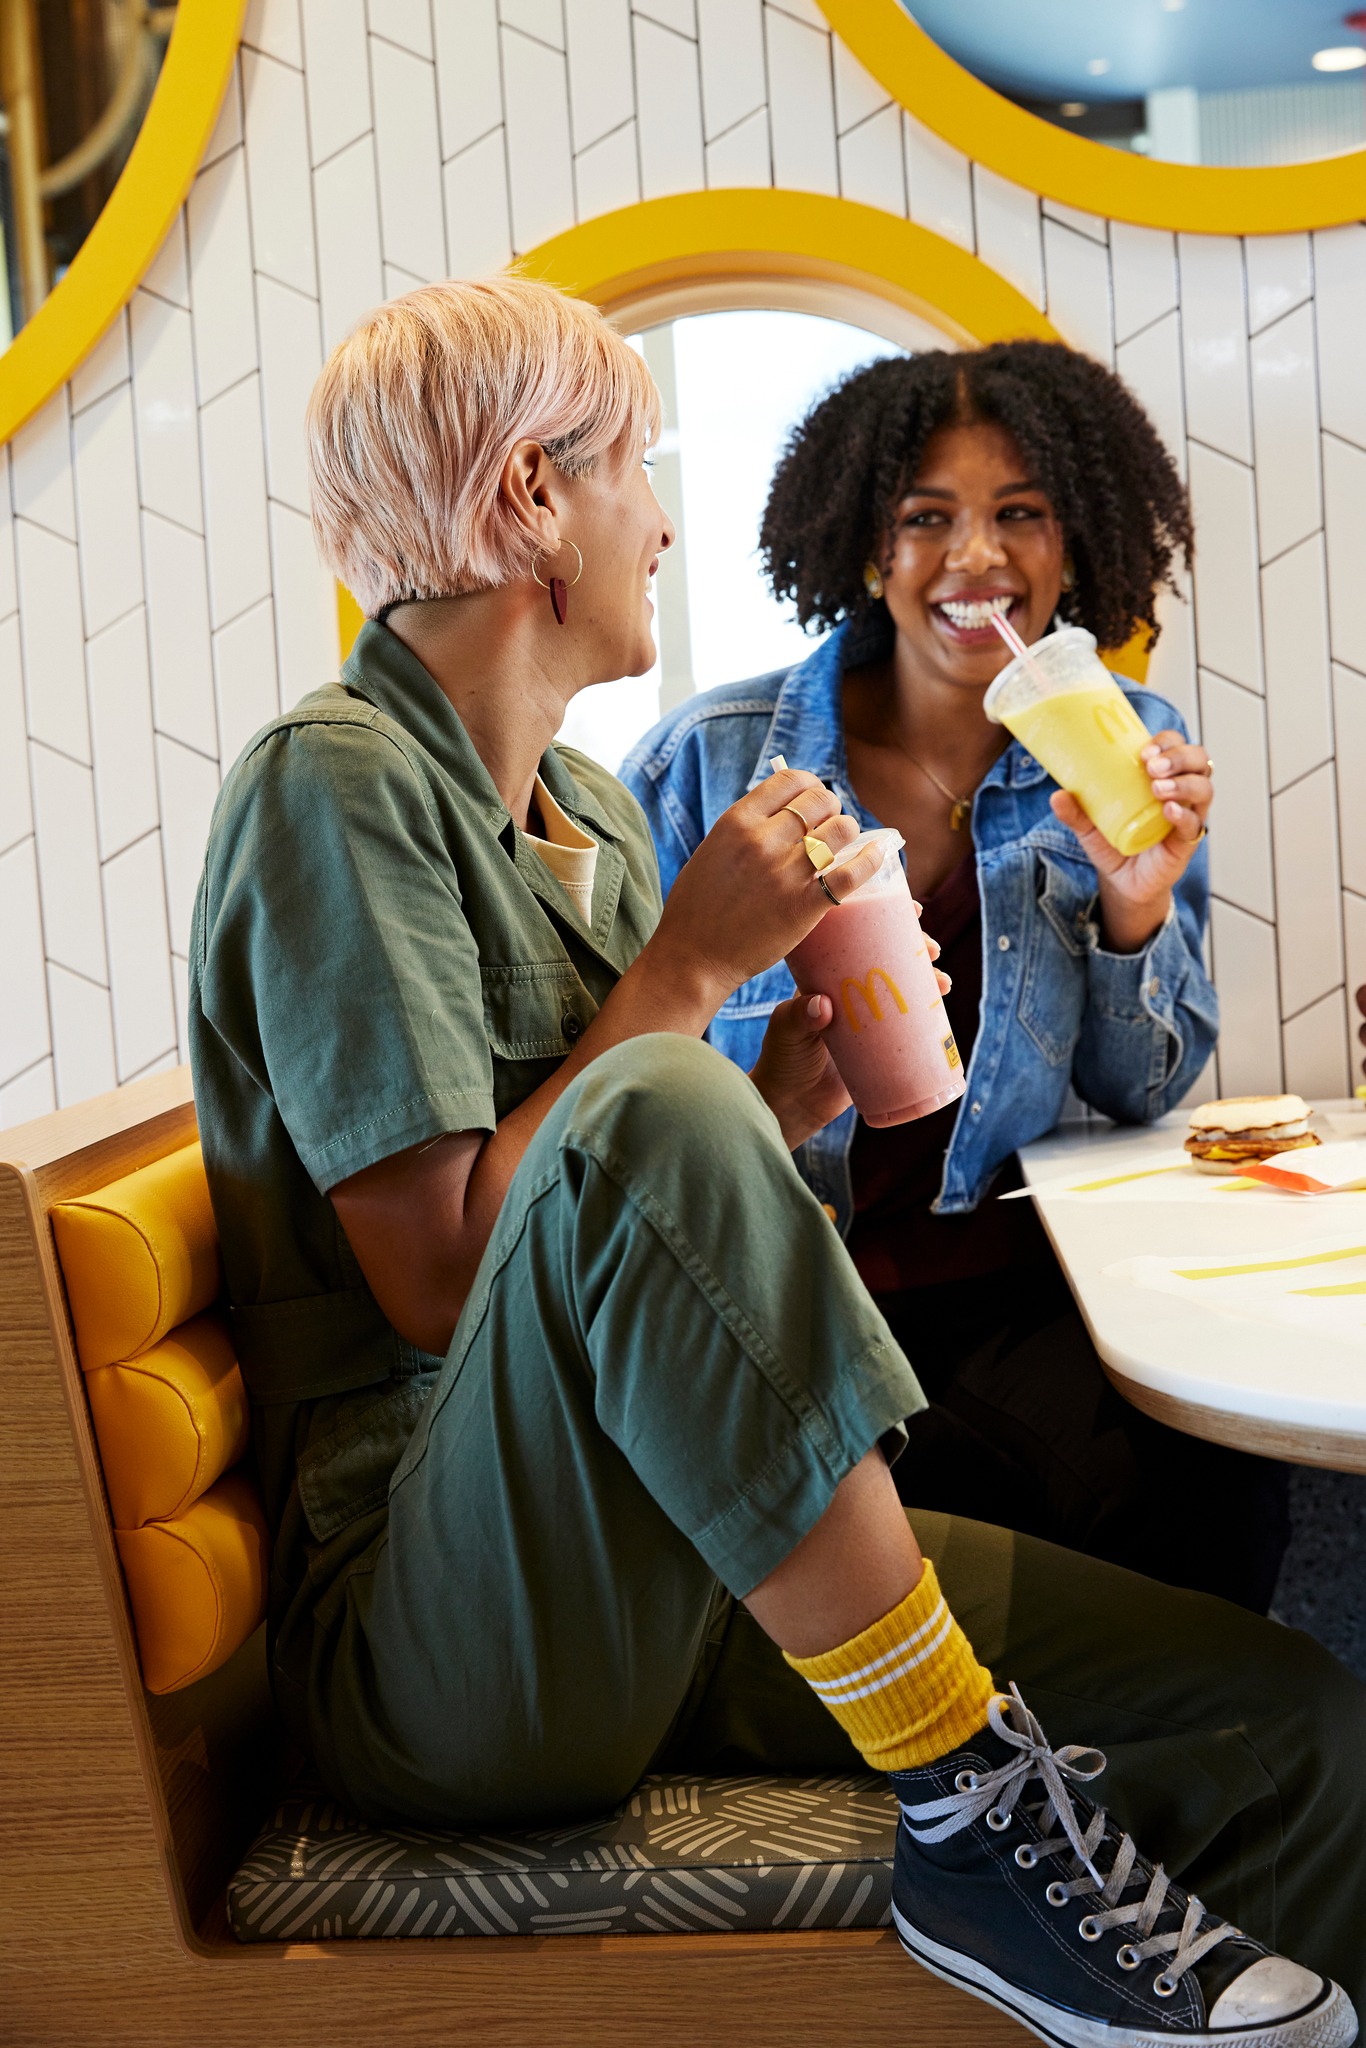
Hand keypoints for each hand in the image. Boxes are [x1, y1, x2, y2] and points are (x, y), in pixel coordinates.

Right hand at [647, 768, 884, 1008]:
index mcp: (736, 821)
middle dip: (831, 809)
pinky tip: (876, 855)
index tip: (813, 800)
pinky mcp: (804, 906)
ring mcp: (785, 873)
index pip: (790, 779)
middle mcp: (762, 841)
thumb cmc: (698, 907)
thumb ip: (745, 829)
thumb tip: (781, 811)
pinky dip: (870, 860)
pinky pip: (852, 873)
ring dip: (848, 833)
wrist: (693, 958)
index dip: (810, 785)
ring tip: (842, 847)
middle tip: (828, 827)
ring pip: (842, 829)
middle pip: (821, 800)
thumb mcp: (713, 850)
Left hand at [753, 932, 952, 1150]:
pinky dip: (928, 1019)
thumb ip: (799, 1018)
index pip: (857, 941)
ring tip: (943, 983)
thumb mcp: (785, 1033)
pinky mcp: (880, 1048)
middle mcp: (850, 994)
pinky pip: (909, 1027)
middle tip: (932, 950)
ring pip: (902, 991)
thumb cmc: (780, 1062)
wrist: (789, 1105)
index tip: (909, 912)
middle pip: (887, 962)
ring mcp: (867, 1020)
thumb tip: (823, 1004)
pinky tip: (943, 1013)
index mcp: (826, 979)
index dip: (882, 922)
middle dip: (914, 950)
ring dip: (926, 982)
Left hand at [1050, 730, 1211, 953]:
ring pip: (1204, 788)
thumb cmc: (1113, 845)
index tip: (1144, 751)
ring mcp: (1188, 815)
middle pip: (1198, 760)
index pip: (1175, 745)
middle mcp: (1180, 791)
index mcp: (1160, 776)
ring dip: (1183, 783)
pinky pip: (1195, 824)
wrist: (1122, 883)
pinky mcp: (1187, 841)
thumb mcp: (1089, 826)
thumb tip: (1057, 796)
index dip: (1166, 742)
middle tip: (1152, 768)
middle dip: (1178, 757)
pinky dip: (1184, 815)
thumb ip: (1075, 812)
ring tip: (1157, 789)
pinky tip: (1169, 812)